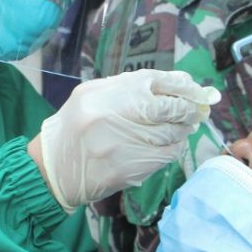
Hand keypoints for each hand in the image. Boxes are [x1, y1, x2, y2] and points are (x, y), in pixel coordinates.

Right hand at [31, 69, 218, 211]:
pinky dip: (175, 147)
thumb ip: (127, 86)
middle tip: (197, 110)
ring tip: (186, 126)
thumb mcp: (90, 96)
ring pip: (170, 134)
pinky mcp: (128, 170)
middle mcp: (112, 117)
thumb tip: (177, 82)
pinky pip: (165, 156)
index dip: (181, 84)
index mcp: (103, 95)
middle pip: (167, 108)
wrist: (53, 169)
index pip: (153, 81)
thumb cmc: (74, 127)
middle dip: (188, 108)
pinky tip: (174, 144)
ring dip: (184, 129)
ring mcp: (122, 146)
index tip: (195, 88)